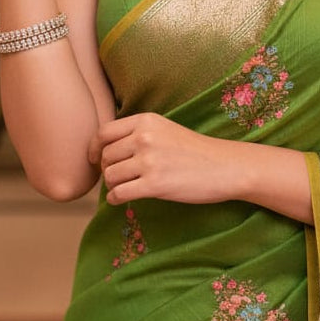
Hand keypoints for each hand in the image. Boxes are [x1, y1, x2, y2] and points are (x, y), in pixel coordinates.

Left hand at [89, 112, 242, 205]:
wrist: (225, 167)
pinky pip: (119, 193)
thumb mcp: (165, 130)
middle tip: (117, 178)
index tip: (95, 160)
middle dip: (107, 170)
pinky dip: (115, 199)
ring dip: (112, 185)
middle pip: (105, 156)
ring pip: (110, 176)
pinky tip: (122, 200)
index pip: (103, 133)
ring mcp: (149, 161)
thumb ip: (138, 134)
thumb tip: (106, 150)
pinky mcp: (154, 184)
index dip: (94, 149)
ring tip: (124, 188)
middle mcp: (144, 137)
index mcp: (146, 121)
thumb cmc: (196, 151)